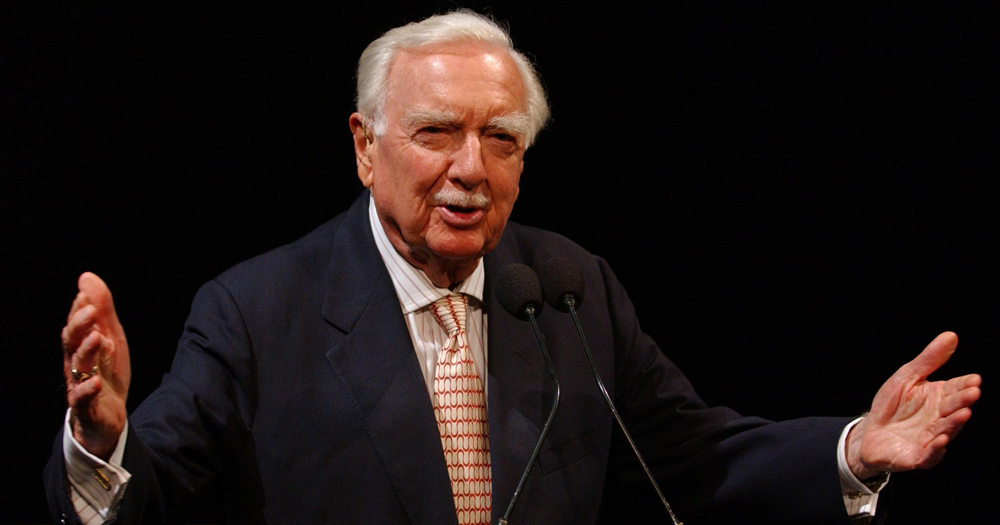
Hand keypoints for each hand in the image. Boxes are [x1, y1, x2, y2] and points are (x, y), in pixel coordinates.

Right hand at [61, 272, 130, 459]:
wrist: (107, 416)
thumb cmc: (105, 372)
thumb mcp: (110, 338)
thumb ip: (101, 310)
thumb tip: (86, 276)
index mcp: (80, 346)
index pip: (76, 325)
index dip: (80, 310)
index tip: (85, 296)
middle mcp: (75, 364)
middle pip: (72, 343)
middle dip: (80, 326)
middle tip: (90, 312)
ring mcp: (80, 385)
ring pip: (78, 367)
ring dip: (86, 351)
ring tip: (97, 338)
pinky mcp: (87, 407)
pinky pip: (83, 399)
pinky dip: (88, 390)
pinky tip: (96, 381)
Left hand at [847, 332, 980, 479]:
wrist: (869, 432)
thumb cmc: (891, 405)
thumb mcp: (907, 377)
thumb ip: (929, 360)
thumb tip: (951, 335)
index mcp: (939, 398)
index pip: (956, 390)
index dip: (965, 385)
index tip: (974, 379)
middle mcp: (939, 419)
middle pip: (954, 409)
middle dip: (963, 401)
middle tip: (973, 392)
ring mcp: (931, 438)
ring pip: (947, 430)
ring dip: (955, 423)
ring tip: (963, 413)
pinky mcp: (918, 456)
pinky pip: (930, 454)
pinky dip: (936, 447)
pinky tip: (942, 438)